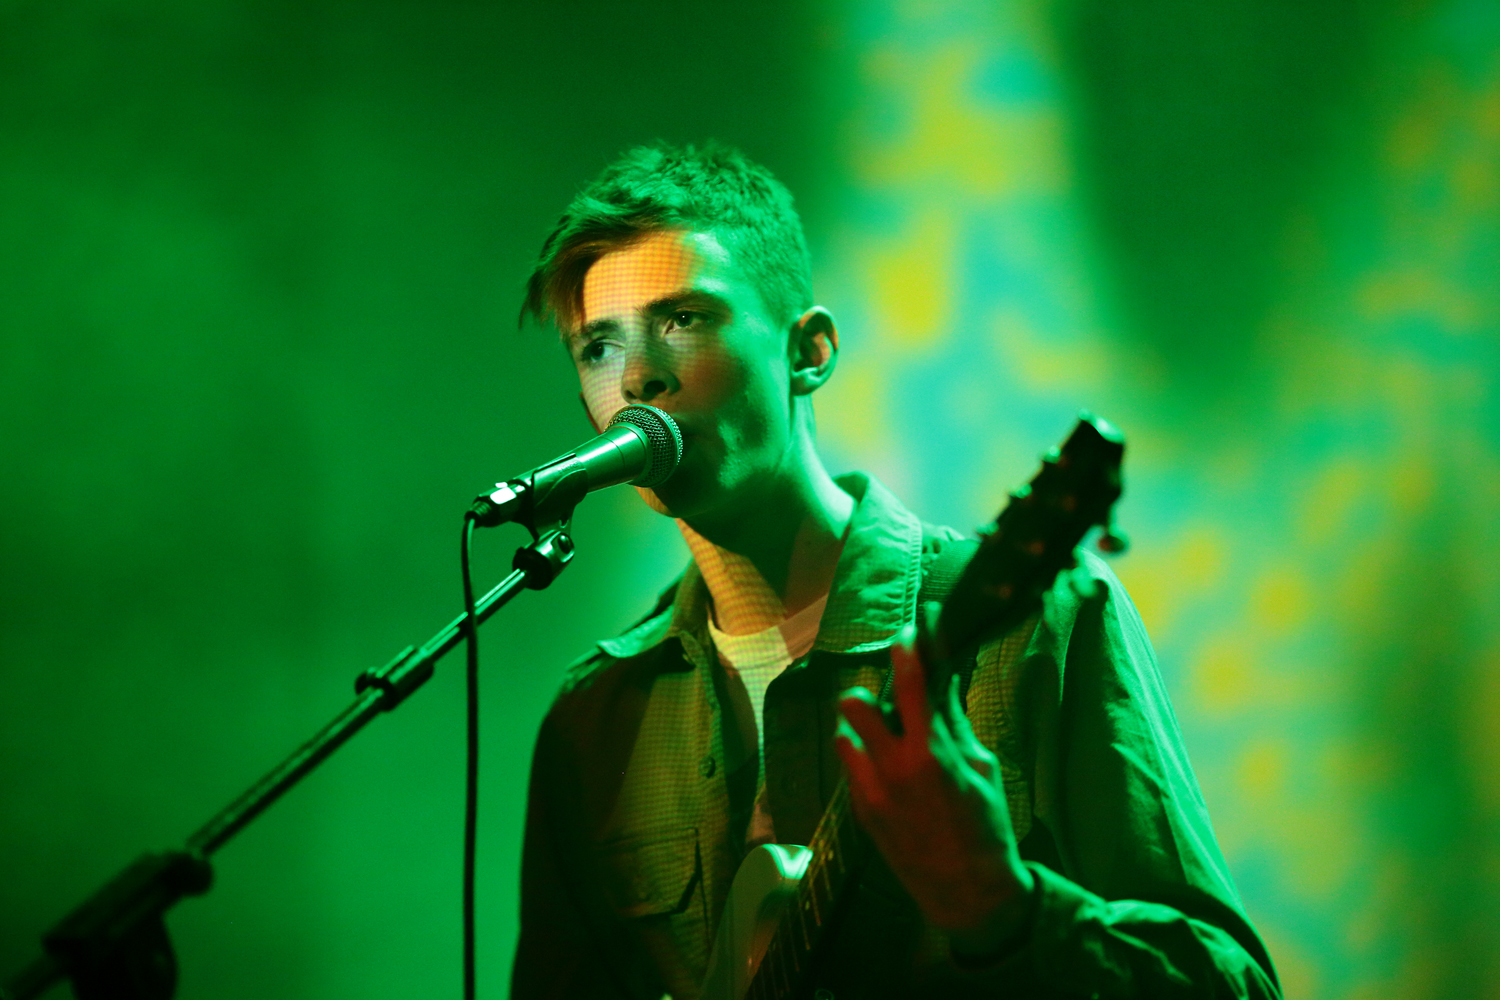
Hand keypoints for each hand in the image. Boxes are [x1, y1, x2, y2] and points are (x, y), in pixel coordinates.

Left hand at [834, 621, 1034, 955]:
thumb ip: (954, 723)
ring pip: (843, 733)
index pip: (911, 682)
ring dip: (860, 726)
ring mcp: (870, 791)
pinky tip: (885, 766)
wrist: (968, 893)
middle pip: (855, 703)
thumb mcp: (983, 768)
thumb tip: (943, 681)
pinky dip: (863, 757)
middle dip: (870, 689)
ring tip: (882, 732)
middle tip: (888, 693)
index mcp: (932, 752)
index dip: (908, 647)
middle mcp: (893, 767)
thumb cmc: (987, 827)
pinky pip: (850, 767)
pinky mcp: (859, 811)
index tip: (909, 629)